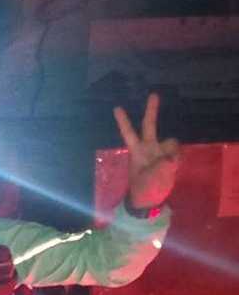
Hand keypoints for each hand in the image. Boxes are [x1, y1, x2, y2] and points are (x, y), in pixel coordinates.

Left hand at [114, 93, 178, 209]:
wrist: (150, 200)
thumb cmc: (143, 189)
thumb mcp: (149, 179)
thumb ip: (161, 167)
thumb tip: (171, 157)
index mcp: (137, 151)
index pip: (129, 133)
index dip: (124, 121)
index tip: (117, 108)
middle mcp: (148, 148)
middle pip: (149, 126)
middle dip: (151, 110)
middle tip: (153, 94)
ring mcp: (160, 152)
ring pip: (171, 142)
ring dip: (173, 150)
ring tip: (169, 166)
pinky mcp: (170, 158)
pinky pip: (177, 152)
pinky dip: (178, 158)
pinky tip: (174, 167)